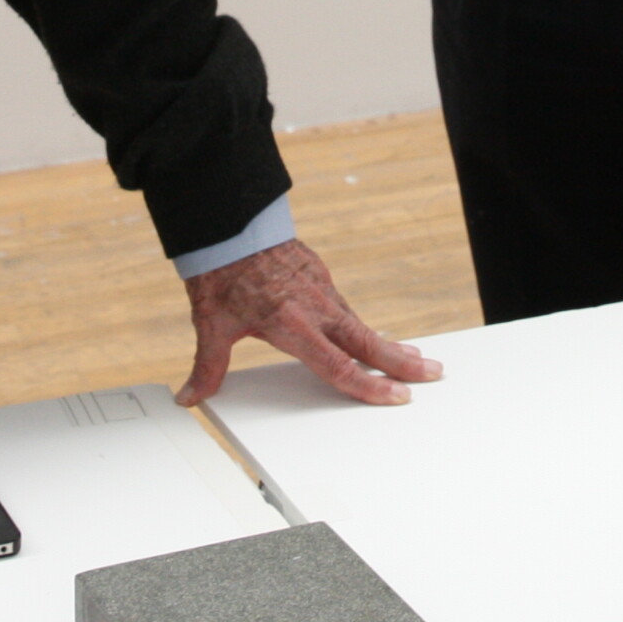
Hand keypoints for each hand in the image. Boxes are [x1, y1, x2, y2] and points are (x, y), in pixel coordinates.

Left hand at [177, 239, 442, 407]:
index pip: (339, 366)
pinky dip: (361, 324)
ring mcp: (320, 289)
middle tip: (433, 374)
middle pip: (368, 343)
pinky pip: (345, 307)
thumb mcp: (211, 323)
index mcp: (293, 325)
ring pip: (360, 324)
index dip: (369, 387)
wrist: (227, 224)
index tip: (397, 397)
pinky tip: (366, 333)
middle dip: (403, 362)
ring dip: (387, 344)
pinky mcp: (318, 274)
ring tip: (412, 358)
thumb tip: (189, 396)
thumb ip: (207, 366)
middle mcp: (315, 307)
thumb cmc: (221, 272)